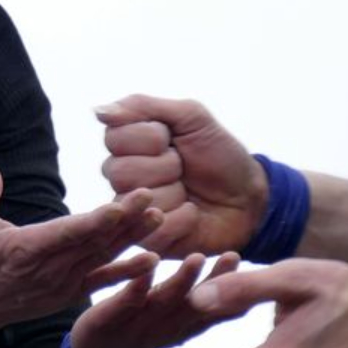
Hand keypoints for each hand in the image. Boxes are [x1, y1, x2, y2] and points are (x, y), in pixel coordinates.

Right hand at [0, 162, 160, 333]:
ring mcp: (62, 284)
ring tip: (159, 218)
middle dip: (123, 221)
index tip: (119, 207)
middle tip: (150, 198)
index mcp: (25, 249)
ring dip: (132, 239)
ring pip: (103, 257)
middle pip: (93, 243)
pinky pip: (103, 281)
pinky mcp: (70, 292)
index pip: (66, 234)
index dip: (93, 223)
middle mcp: (50, 270)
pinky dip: (127, 272)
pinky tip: (153, 260)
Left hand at [68, 252, 241, 347]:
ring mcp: (136, 325)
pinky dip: (137, 286)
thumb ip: (205, 311)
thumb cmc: (143, 335)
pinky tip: (148, 265)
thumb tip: (246, 300)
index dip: (232, 291)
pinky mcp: (106, 321)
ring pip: (162, 303)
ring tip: (197, 258)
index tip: (250, 268)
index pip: (211, 308)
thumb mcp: (176, 325)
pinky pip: (124, 303)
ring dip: (180, 282)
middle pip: (193, 304)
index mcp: (181, 326)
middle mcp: (163, 327)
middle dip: (214, 281)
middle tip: (234, 256)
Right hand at [95, 94, 267, 256]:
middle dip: (165, 165)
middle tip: (183, 166)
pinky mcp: (149, 240)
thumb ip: (143, 107)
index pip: (113, 137)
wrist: (250, 196)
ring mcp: (135, 211)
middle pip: (119, 170)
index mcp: (129, 145)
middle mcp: (124, 178)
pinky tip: (193, 212)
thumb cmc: (220, 154)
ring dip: (175, 190)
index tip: (173, 138)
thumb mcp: (191, 117)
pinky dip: (184, 217)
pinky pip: (154, 228)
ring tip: (189, 190)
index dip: (150, 137)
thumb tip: (97, 111)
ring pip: (136, 199)